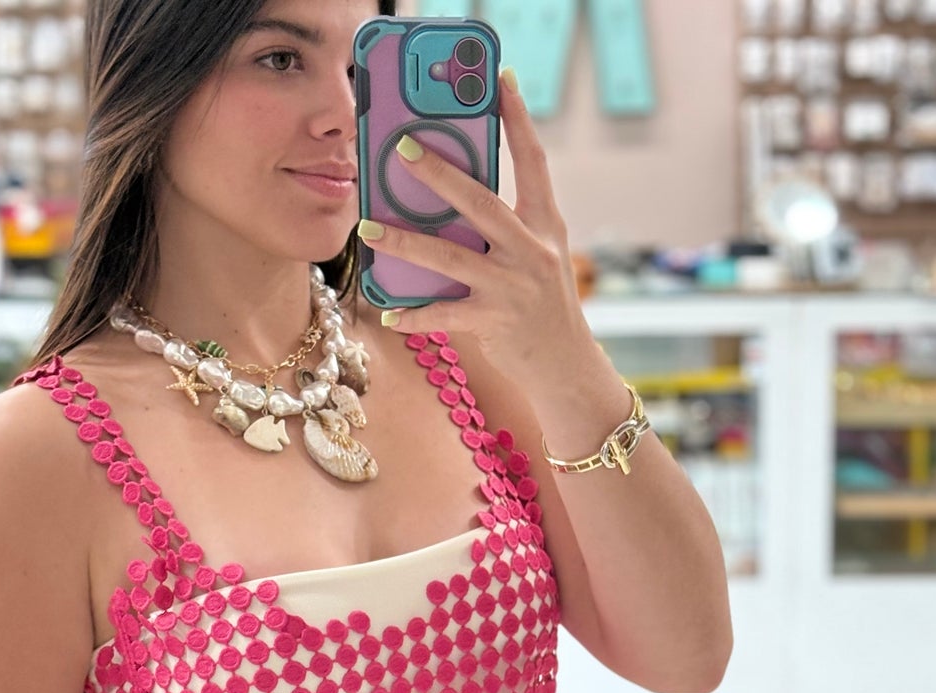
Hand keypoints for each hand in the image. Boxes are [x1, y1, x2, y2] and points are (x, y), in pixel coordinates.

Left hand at [363, 68, 590, 385]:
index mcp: (545, 227)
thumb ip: (506, 229)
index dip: (519, 120)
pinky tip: (389, 313)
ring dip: (405, 243)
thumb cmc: (543, 307)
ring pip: (450, 257)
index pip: (534, 163)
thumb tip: (454, 200)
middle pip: (480, 203)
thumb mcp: (539, 258)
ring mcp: (512, 287)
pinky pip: (444, 314)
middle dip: (439, 174)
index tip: (502, 81)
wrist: (567, 367)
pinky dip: (414, 316)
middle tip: (402, 148)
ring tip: (369, 230)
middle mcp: (532, 251)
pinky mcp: (494, 322)